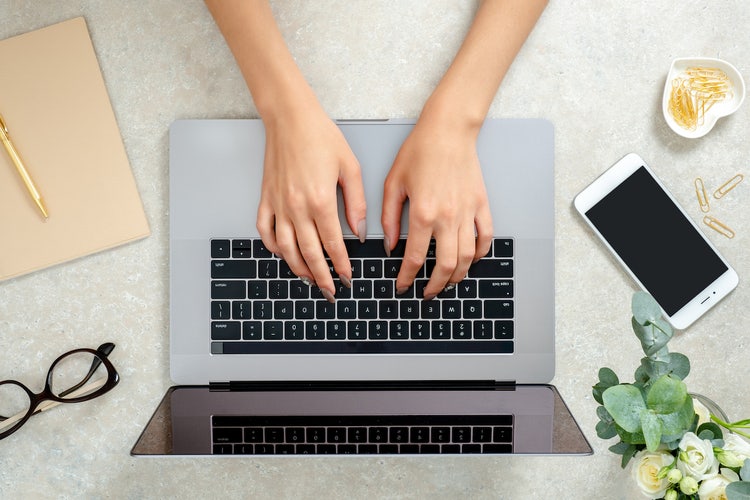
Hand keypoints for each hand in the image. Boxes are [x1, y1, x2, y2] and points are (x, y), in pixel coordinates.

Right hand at [256, 109, 366, 300]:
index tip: (347, 277)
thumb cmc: (320, 136)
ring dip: (298, 268)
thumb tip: (360, 230)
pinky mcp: (265, 198)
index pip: (334, 244)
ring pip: (286, 248)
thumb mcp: (350, 167)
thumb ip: (356, 203)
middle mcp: (297, 207)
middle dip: (321, 276)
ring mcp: (278, 204)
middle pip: (309, 252)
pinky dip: (273, 247)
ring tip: (309, 279)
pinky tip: (283, 254)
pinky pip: (265, 231)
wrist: (290, 118)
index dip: (341, 264)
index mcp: (321, 200)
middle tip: (330, 290)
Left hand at [381, 118, 492, 299]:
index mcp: (422, 213)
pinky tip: (470, 260)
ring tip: (447, 283)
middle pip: (445, 265)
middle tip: (426, 293)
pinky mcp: (481, 205)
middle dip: (435, 286)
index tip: (402, 286)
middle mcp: (447, 217)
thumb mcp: (393, 183)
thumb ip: (389, 217)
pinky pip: (485, 237)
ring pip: (466, 257)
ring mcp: (467, 212)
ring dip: (457, 276)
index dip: (407, 277)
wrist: (448, 130)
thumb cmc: (419, 151)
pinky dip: (480, 253)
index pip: (414, 257)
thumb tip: (390, 245)